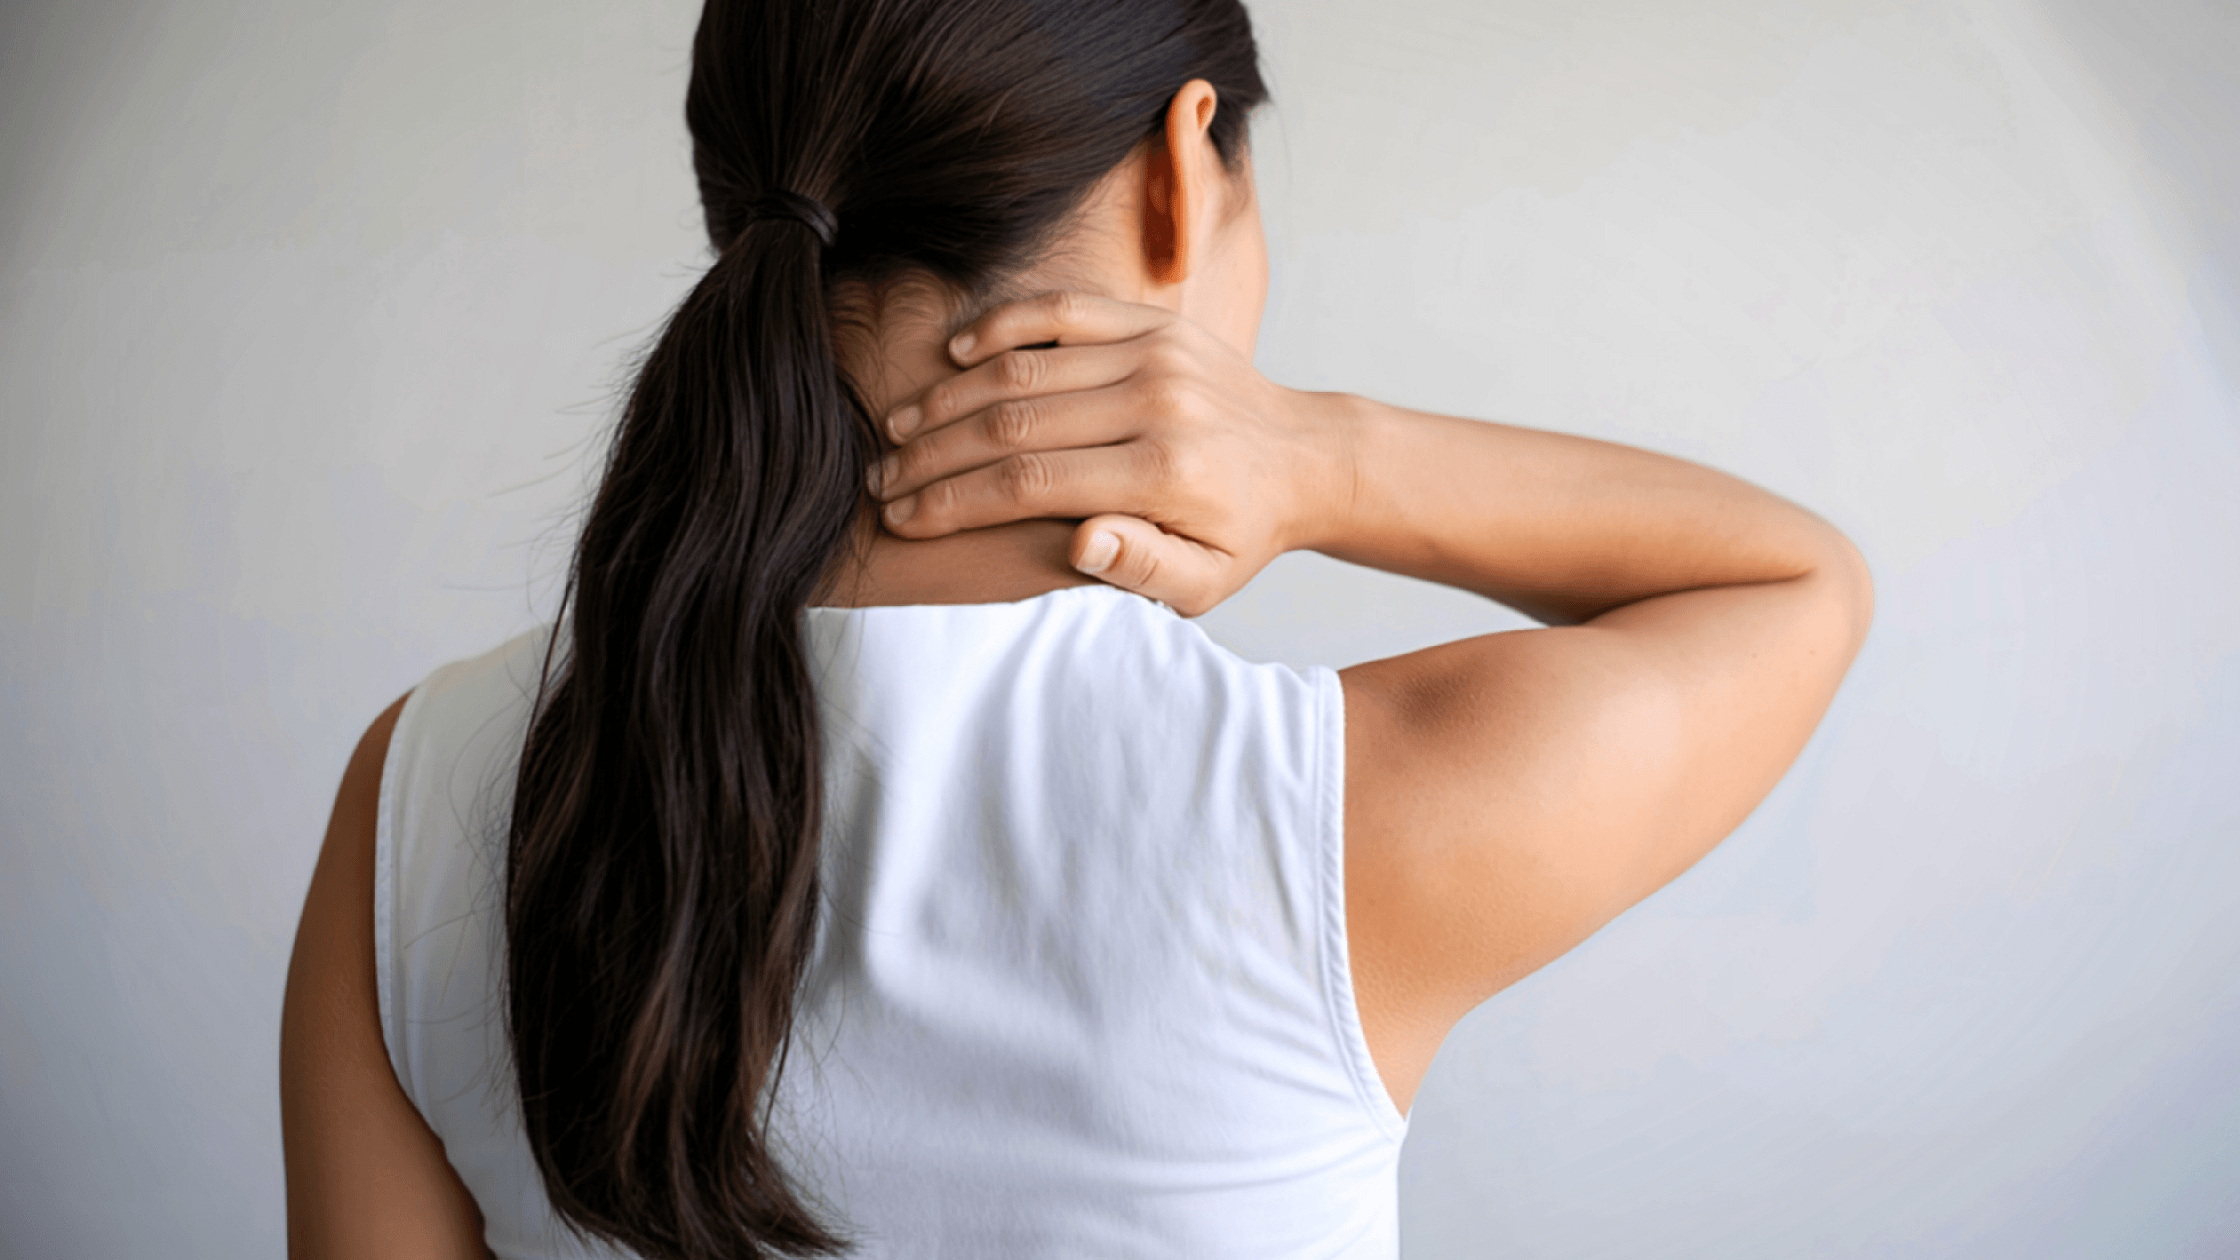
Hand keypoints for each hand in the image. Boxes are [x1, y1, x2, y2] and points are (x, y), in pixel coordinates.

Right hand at [864, 291, 1348, 615]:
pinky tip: (956, 351)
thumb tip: (1078, 543)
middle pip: (1013, 423)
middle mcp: (1156, 404)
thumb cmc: (1239, 533)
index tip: (902, 520)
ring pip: (1025, 368)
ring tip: (900, 427)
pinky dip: (1003, 326)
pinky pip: (1063, 313)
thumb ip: (1144, 569)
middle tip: (881, 477)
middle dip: (934, 454)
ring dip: (951, 396)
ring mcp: (1155, 353)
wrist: (1303, 456)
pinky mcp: (1154, 322)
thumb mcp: (1205, 582)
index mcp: (1162, 475)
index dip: (954, 502)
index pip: (1029, 483)